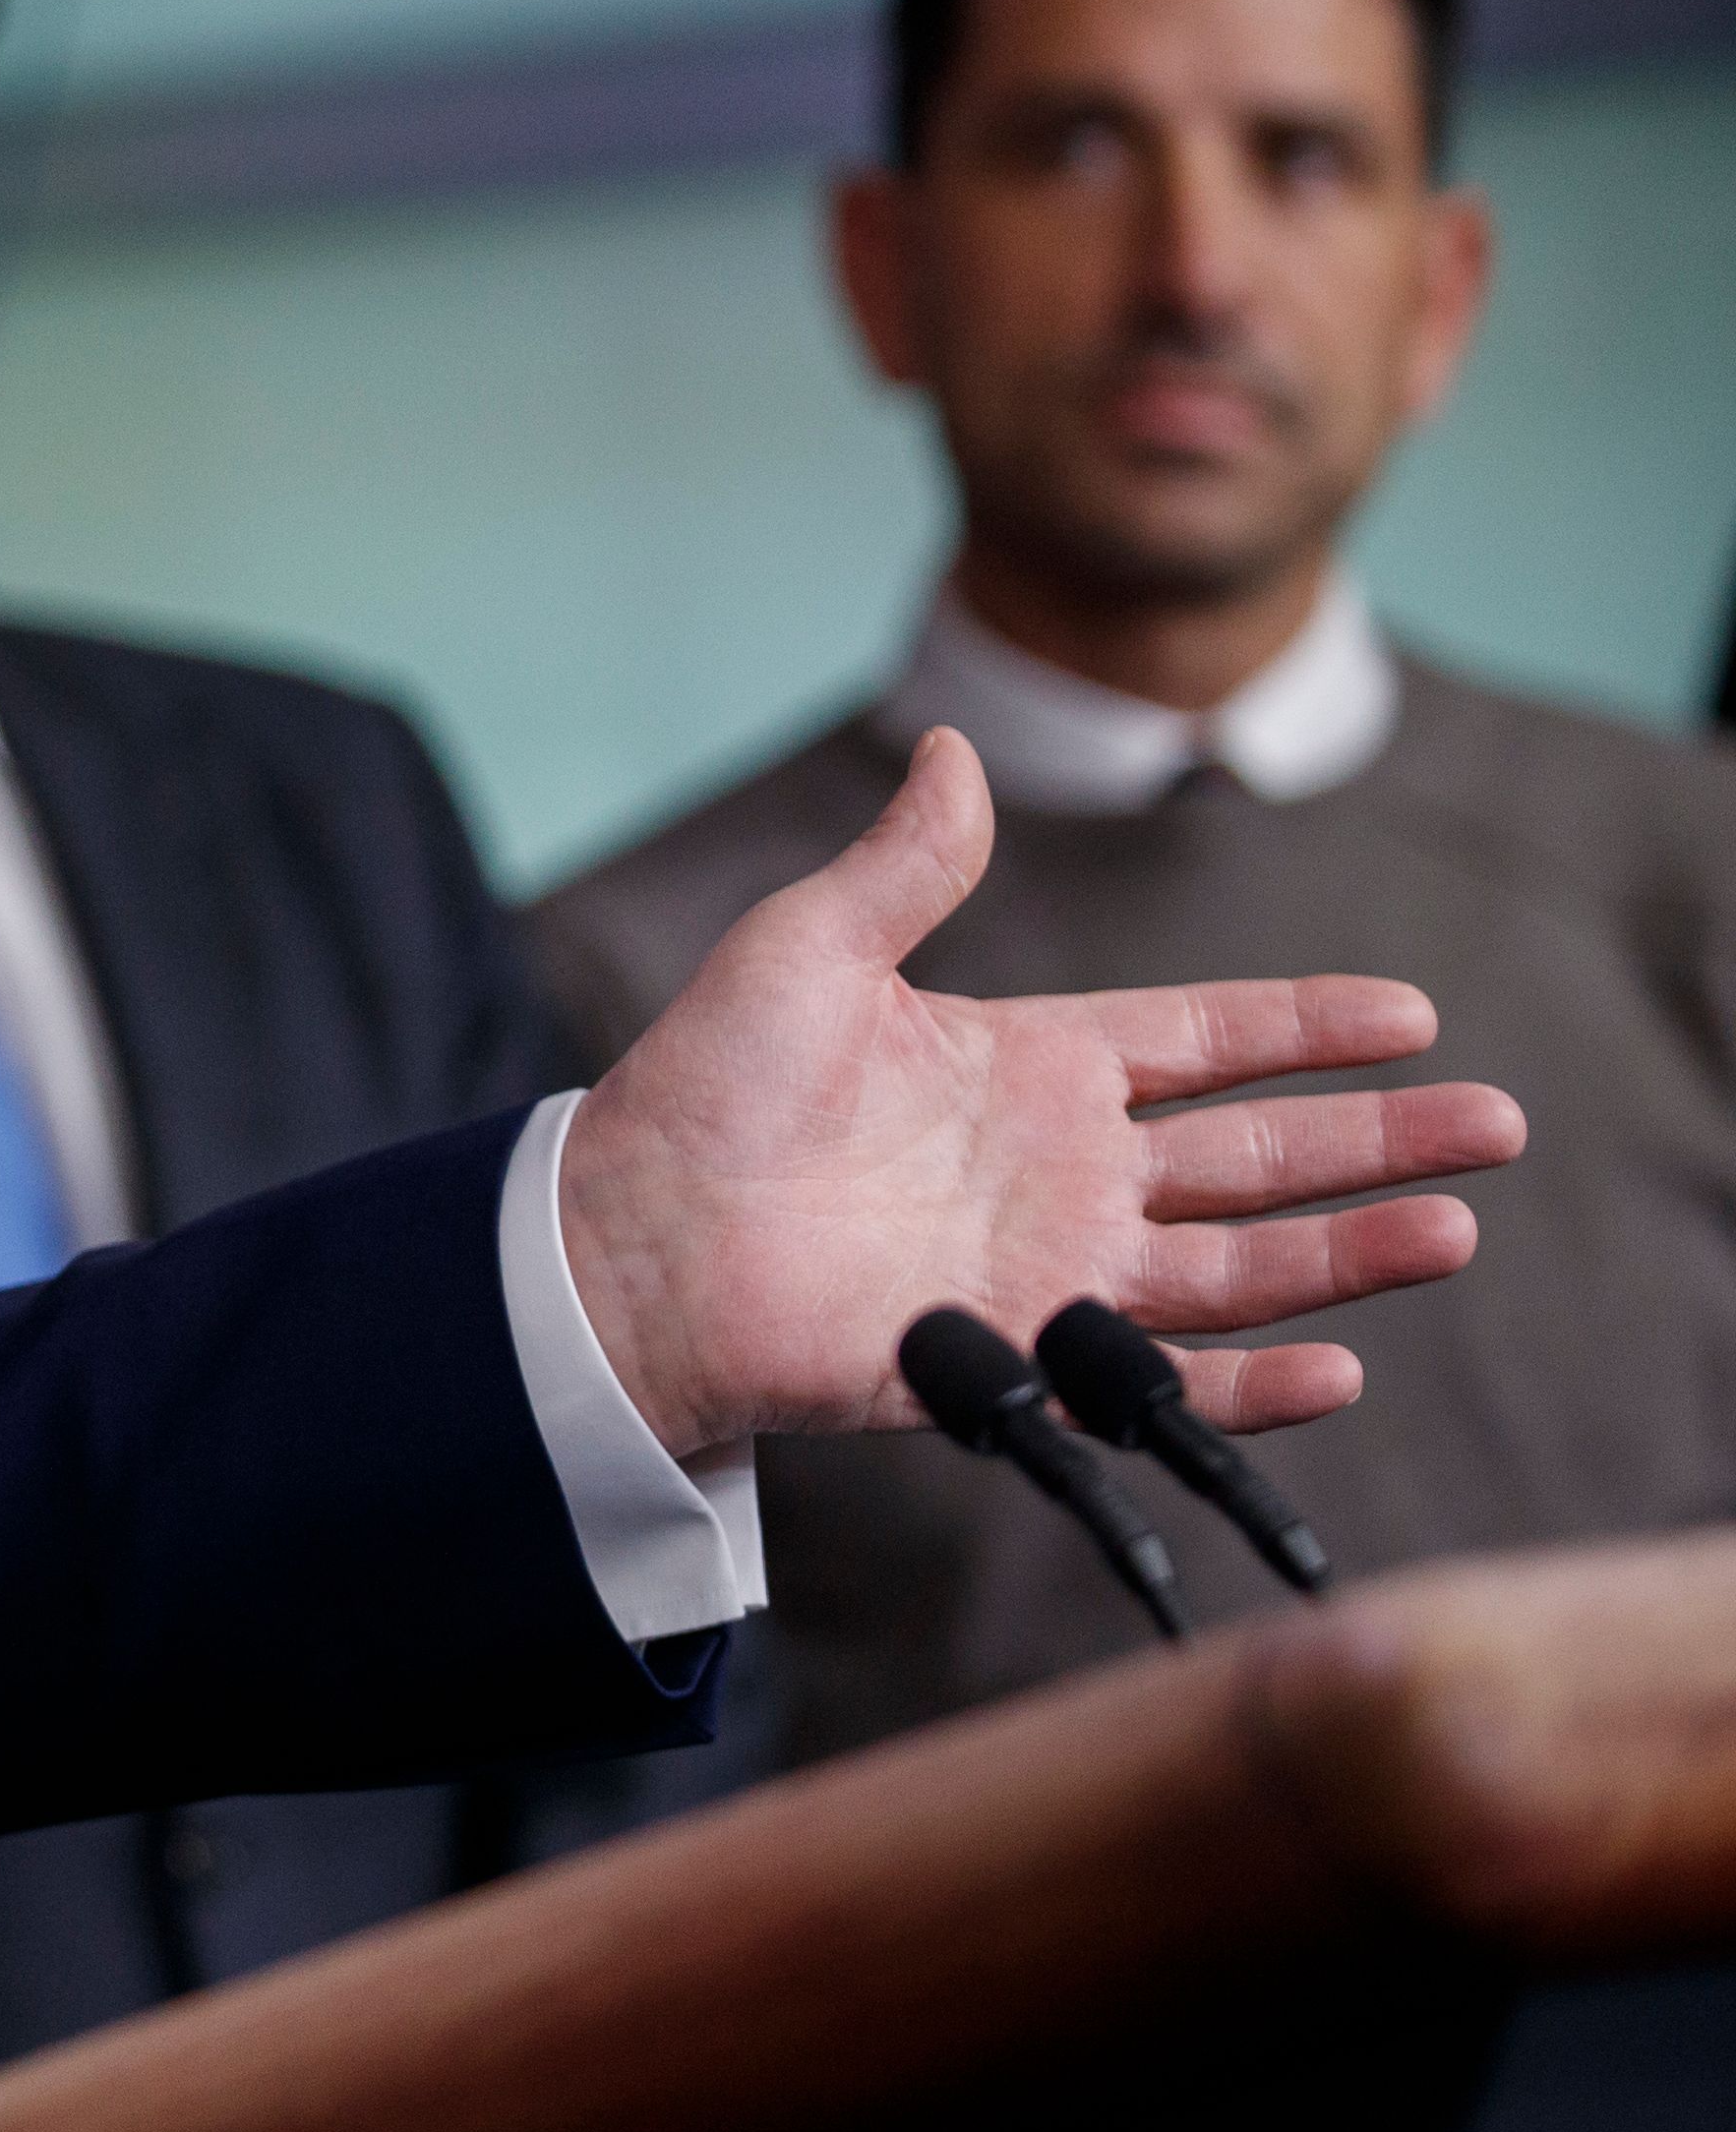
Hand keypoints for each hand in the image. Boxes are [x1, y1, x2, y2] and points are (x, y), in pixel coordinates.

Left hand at [561, 728, 1524, 1457]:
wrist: (634, 1231)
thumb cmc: (702, 1087)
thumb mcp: (810, 946)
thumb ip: (907, 864)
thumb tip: (952, 746)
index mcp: (1025, 1062)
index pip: (1202, 1038)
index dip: (1305, 1026)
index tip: (1412, 1015)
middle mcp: (1059, 1167)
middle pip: (1259, 1151)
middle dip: (1379, 1139)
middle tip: (1497, 1125)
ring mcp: (1049, 1267)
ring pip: (1239, 1263)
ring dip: (1348, 1253)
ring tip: (1453, 1229)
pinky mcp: (1019, 1357)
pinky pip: (1153, 1380)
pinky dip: (1247, 1385)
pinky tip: (1338, 1370)